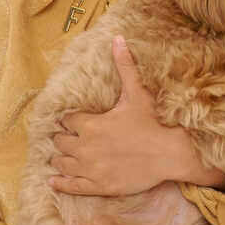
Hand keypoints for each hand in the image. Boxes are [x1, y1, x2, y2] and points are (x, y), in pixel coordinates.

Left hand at [49, 36, 180, 196]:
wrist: (170, 153)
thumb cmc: (153, 122)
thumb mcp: (136, 93)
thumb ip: (124, 66)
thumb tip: (117, 38)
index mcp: (90, 124)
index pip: (66, 121)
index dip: (69, 120)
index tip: (72, 121)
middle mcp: (85, 146)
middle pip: (61, 142)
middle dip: (63, 138)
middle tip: (67, 138)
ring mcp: (91, 168)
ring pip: (63, 163)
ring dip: (60, 159)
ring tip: (61, 157)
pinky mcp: (99, 185)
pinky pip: (72, 186)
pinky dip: (60, 183)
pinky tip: (54, 181)